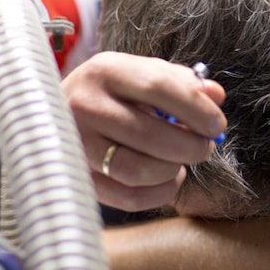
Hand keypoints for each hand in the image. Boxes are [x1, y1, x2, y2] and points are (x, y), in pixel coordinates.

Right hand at [62, 53, 226, 211]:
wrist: (51, 113)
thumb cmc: (111, 92)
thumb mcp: (141, 74)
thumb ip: (181, 82)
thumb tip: (216, 96)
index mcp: (105, 70)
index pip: (158, 86)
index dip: (196, 109)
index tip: (218, 125)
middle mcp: (84, 105)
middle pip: (150, 134)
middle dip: (190, 146)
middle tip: (204, 147)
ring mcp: (76, 144)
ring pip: (137, 170)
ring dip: (173, 170)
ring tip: (181, 161)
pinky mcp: (78, 178)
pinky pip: (127, 198)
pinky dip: (159, 193)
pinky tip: (167, 179)